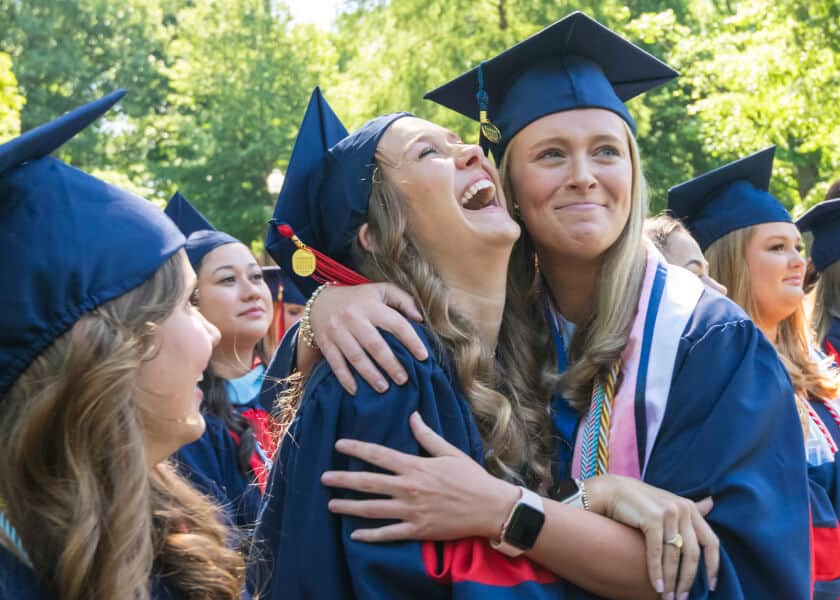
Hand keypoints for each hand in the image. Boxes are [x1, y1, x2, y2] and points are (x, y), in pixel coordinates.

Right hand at [307, 283, 427, 394]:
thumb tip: (419, 319)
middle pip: (375, 345)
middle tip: (404, 380)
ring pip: (356, 357)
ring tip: (384, 388)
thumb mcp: (381, 290)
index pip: (396, 324)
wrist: (320, 300)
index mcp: (371, 305)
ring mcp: (337, 331)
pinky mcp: (325, 342)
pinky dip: (345, 378)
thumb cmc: (358, 298)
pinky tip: (355, 391)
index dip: (411, 341)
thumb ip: (403, 300)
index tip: (423, 356)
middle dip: (391, 364)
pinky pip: (336, 363)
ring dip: (371, 375)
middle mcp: (353, 317)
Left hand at [321, 412, 518, 541]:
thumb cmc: (471, 477)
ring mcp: (411, 511)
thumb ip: (427, 436)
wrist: (490, 507)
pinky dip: (370, 535)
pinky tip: (354, 535)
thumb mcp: (450, 451)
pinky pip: (388, 534)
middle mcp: (409, 488)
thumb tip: (413, 416)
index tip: (339, 445)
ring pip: (372, 510)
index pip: (379, 455)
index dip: (356, 449)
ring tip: (331, 505)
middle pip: (368, 483)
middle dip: (343, 480)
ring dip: (349, 507)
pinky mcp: (417, 530)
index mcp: (415, 466)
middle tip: (323, 478)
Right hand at [585, 474, 718, 598]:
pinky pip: (657, 551)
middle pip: (693, 553)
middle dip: (688, 579)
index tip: (711, 586)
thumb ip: (690, 509)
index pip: (711, 542)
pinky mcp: (652, 518)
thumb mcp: (668, 503)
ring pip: (674, 555)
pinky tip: (656, 586)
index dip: (713, 566)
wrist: (612, 491)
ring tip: (667, 597)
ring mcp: (668, 513)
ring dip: (671, 580)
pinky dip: (656, 571)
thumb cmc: (640, 501)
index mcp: (690, 508)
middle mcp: (683, 509)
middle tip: (682, 598)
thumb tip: (712, 503)